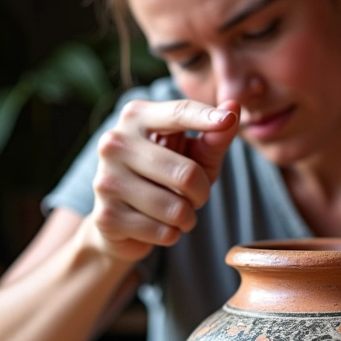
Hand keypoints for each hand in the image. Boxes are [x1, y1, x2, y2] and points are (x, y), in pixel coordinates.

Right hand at [89, 98, 239, 261]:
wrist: (120, 222)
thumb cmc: (164, 178)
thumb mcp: (195, 155)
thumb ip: (215, 135)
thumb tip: (234, 106)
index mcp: (136, 117)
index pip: (178, 113)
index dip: (206, 118)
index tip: (228, 120)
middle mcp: (115, 142)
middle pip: (186, 174)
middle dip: (201, 193)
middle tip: (195, 197)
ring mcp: (106, 179)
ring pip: (176, 208)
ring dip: (187, 217)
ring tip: (176, 212)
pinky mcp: (106, 216)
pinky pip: (163, 232)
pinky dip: (171, 234)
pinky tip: (157, 226)